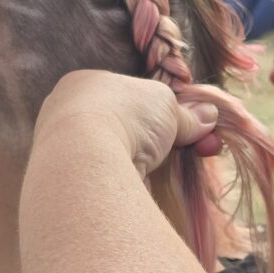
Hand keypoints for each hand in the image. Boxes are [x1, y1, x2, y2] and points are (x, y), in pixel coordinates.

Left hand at [32, 70, 219, 180]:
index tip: (184, 125)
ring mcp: (64, 151)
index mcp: (84, 85)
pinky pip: (107, 182)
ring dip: (141, 164)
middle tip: (184, 149)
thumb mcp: (166, 105)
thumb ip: (186, 114)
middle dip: (153, 141)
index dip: (156, 111)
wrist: (87, 160)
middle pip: (120, 128)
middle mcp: (66, 116)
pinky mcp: (70, 184)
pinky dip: (128, 185)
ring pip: (112, 157)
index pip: (125, 96)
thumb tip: (209, 116)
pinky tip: (144, 187)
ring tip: (164, 171)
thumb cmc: (124, 115)